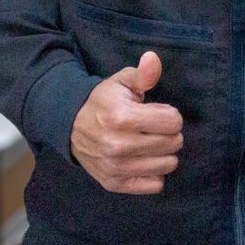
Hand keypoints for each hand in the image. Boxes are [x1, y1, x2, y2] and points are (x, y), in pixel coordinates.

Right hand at [70, 51, 184, 193]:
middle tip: (153, 128)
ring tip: (149, 143)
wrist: (70, 126)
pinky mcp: (114, 183)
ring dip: (164, 153)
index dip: (169, 114)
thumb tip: (153, 60)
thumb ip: (142, 73)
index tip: (156, 113)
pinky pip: (155, 185)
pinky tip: (143, 160)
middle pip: (173, 143)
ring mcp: (115, 167)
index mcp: (122, 117)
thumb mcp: (121, 82)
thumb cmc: (103, 102)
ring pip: (168, 165)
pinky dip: (154, 173)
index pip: (173, 121)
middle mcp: (118, 145)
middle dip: (169, 133)